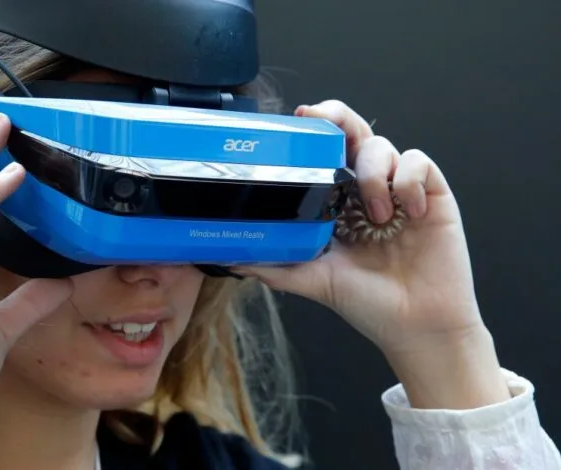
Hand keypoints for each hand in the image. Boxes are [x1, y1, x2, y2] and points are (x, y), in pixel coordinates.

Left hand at [234, 100, 509, 407]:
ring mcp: (399, 191)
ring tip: (377, 216)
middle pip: (353, 132)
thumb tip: (230, 260)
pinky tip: (410, 212)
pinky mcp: (433, 195)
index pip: (325, 153)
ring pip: (382, 145)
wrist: (416, 327)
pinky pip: (419, 163)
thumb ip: (276, 267)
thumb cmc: (369, 304)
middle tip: (324, 122)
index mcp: (339, 204)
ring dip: (373, 174)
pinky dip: (408, 180)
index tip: (297, 118)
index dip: (314, 131)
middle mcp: (366, 191)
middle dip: (338, 117)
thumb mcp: (314, 281)